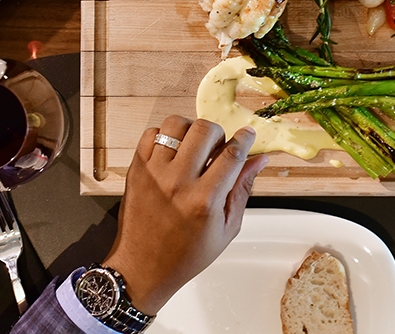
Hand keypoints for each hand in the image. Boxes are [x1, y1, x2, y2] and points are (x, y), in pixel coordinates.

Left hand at [102, 116, 268, 314]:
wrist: (142, 268)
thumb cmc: (186, 254)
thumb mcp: (227, 228)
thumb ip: (243, 189)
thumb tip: (258, 160)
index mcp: (205, 200)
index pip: (232, 154)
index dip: (244, 139)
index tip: (247, 134)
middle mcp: (178, 182)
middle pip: (204, 130)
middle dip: (218, 133)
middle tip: (217, 148)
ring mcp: (154, 174)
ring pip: (176, 125)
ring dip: (190, 131)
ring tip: (193, 148)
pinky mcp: (136, 170)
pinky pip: (150, 134)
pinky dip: (164, 137)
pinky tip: (172, 153)